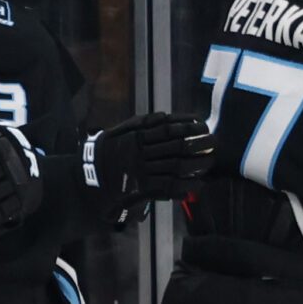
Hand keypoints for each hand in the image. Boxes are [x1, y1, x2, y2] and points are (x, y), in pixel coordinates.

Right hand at [84, 111, 216, 204]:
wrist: (88, 177)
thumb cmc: (106, 152)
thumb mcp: (119, 131)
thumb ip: (140, 122)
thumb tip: (163, 116)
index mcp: (136, 136)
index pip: (169, 128)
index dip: (189, 127)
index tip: (203, 126)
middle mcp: (140, 152)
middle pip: (178, 146)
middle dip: (200, 144)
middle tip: (214, 143)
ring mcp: (142, 170)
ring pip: (177, 166)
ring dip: (197, 164)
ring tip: (210, 162)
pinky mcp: (142, 187)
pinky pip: (169, 186)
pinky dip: (186, 185)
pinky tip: (197, 184)